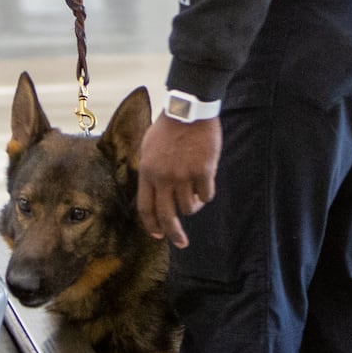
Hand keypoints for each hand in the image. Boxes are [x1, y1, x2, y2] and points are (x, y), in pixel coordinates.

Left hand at [137, 114, 221, 247]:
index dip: (151, 224)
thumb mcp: (148, 148)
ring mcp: (184, 176)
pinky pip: (206, 196)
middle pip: (167, 215)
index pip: (145, 207)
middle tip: (180, 242)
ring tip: (194, 192)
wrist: (188, 110)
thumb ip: (149, 171)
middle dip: (173, 233)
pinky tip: (205, 184)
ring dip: (192, 205)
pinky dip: (205, 195)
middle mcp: (163, 177)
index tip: (157, 234)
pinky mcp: (203, 172)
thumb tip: (153, 194)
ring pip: (188, 207)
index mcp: (147, 172)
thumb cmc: (167, 127)